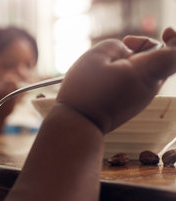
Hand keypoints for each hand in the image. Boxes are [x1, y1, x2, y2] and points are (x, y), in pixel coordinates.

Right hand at [57, 27, 175, 133]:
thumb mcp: (96, 56)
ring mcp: (142, 98)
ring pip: (148, 71)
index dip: (175, 40)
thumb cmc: (84, 91)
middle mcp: (149, 87)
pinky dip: (128, 74)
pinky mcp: (133, 105)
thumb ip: (118, 46)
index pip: (175, 54)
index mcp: (145, 72)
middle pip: (162, 59)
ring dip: (134, 61)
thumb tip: (127, 51)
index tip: (165, 32)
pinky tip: (109, 77)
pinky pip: (138, 83)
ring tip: (110, 65)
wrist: (77, 124)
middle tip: (125, 44)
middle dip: (145, 47)